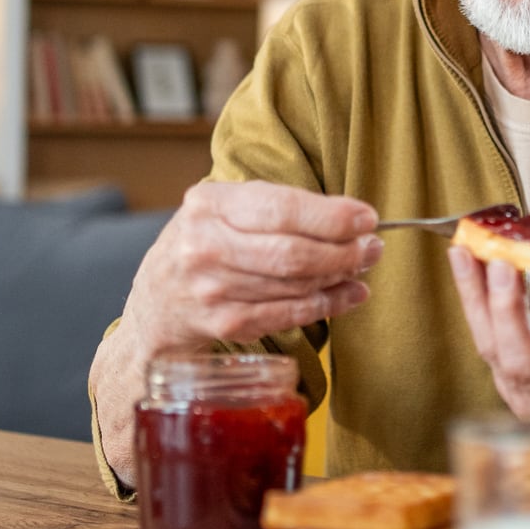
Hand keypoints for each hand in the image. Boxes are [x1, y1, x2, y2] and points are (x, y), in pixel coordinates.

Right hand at [92, 181, 379, 485]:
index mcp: (208, 204)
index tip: (368, 218)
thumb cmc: (205, 245)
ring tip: (362, 268)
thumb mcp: (225, 210)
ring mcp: (211, 289)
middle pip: (290, 252)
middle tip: (373, 248)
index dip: (330, 216)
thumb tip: (352, 219)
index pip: (280, 208)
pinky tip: (347, 296)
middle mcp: (204, 245)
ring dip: (339, 278)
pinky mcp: (223, 324)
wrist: (156, 304)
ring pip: (293, 285)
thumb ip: (278, 208)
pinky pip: (287, 314)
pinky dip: (325, 305)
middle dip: (343, 251)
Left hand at [446, 246, 529, 419]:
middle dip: (511, 311)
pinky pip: (484, 340)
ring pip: (493, 351)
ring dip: (478, 297)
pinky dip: (473, 299)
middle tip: (504, 263)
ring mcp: (525, 397)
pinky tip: (463, 261)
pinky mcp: (503, 385)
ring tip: (467, 251)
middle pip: (525, 364)